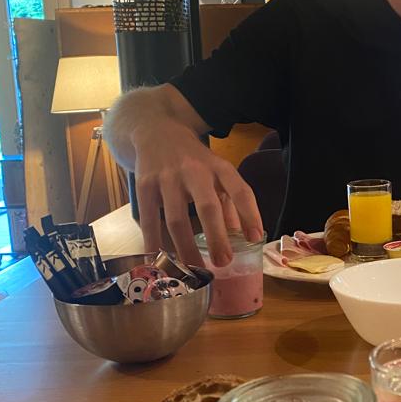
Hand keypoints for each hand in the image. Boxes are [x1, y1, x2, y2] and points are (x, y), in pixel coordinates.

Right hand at [134, 122, 262, 266]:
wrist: (156, 131)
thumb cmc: (194, 159)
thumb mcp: (217, 172)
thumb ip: (230, 202)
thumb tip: (244, 236)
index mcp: (219, 167)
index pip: (240, 190)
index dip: (250, 215)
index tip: (256, 238)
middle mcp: (195, 170)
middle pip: (207, 206)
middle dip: (216, 237)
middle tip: (224, 262)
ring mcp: (167, 177)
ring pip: (176, 219)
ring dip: (186, 248)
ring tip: (193, 270)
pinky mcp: (144, 185)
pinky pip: (149, 219)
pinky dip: (154, 242)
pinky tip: (159, 260)